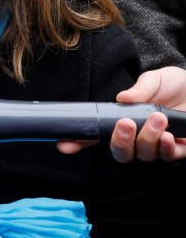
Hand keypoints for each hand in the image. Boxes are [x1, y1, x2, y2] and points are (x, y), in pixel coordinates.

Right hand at [58, 67, 185, 161]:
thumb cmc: (175, 85)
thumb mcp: (155, 80)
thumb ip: (140, 89)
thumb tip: (122, 98)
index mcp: (122, 121)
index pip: (96, 136)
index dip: (77, 143)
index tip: (64, 145)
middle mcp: (137, 138)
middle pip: (119, 152)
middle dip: (119, 141)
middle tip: (125, 123)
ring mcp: (156, 146)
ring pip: (142, 154)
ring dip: (147, 138)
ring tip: (157, 118)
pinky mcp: (178, 150)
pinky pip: (167, 157)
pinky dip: (165, 148)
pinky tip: (167, 136)